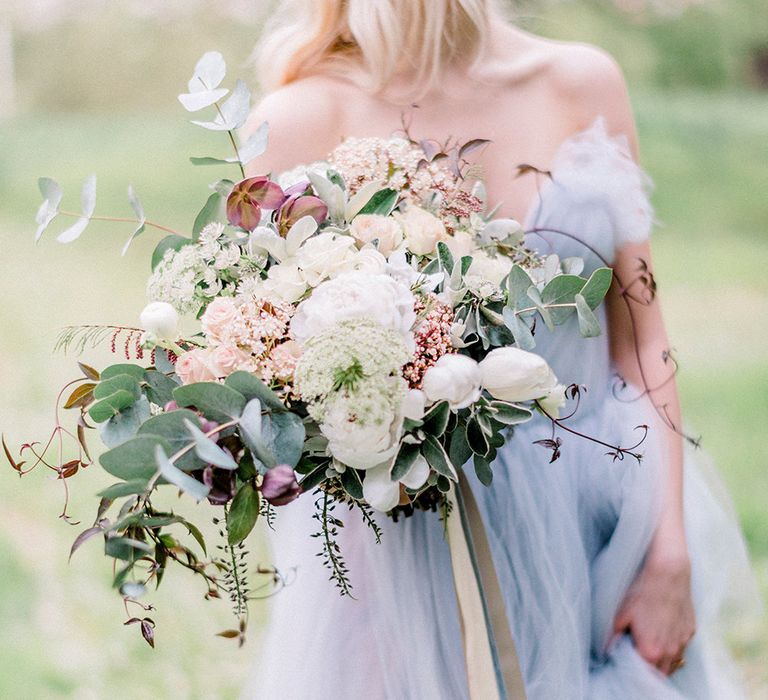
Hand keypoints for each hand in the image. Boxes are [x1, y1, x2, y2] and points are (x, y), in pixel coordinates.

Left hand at [612, 548, 695, 674]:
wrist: (668, 573)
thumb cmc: (641, 592)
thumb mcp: (621, 614)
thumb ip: (613, 636)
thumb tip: (605, 650)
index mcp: (651, 651)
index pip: (644, 676)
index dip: (634, 672)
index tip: (626, 664)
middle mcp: (670, 652)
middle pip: (661, 674)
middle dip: (649, 671)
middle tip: (636, 659)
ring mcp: (683, 642)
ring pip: (674, 663)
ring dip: (663, 662)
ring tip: (649, 650)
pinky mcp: (690, 631)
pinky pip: (682, 648)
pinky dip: (673, 649)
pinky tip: (662, 636)